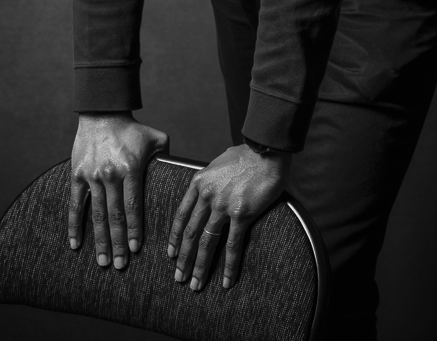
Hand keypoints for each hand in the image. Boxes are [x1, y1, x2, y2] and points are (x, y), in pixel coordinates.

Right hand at [69, 112, 168, 268]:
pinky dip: (74, 226)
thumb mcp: (156, 137)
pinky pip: (74, 204)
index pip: (133, 206)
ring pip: (95, 214)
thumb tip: (181, 171)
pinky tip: (75, 245)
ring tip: (103, 261)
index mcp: (131, 169)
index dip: (135, 229)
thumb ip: (168, 155)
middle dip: (118, 243)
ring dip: (99, 240)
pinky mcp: (77, 174)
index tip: (136, 249)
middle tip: (120, 266)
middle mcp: (111, 175)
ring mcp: (92, 176)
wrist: (102, 113)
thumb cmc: (132, 128)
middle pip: (114, 216)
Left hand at [168, 144, 290, 290]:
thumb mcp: (217, 164)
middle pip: (190, 233)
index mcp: (198, 183)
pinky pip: (232, 245)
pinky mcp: (241, 214)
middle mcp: (207, 196)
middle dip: (183, 259)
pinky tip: (225, 281)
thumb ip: (209, 180)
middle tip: (179, 278)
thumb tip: (208, 188)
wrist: (266, 151)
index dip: (175, 237)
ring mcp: (223, 206)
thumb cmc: (245, 155)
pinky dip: (228, 266)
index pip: (181, 215)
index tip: (171, 255)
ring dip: (199, 266)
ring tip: (195, 285)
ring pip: (206, 242)